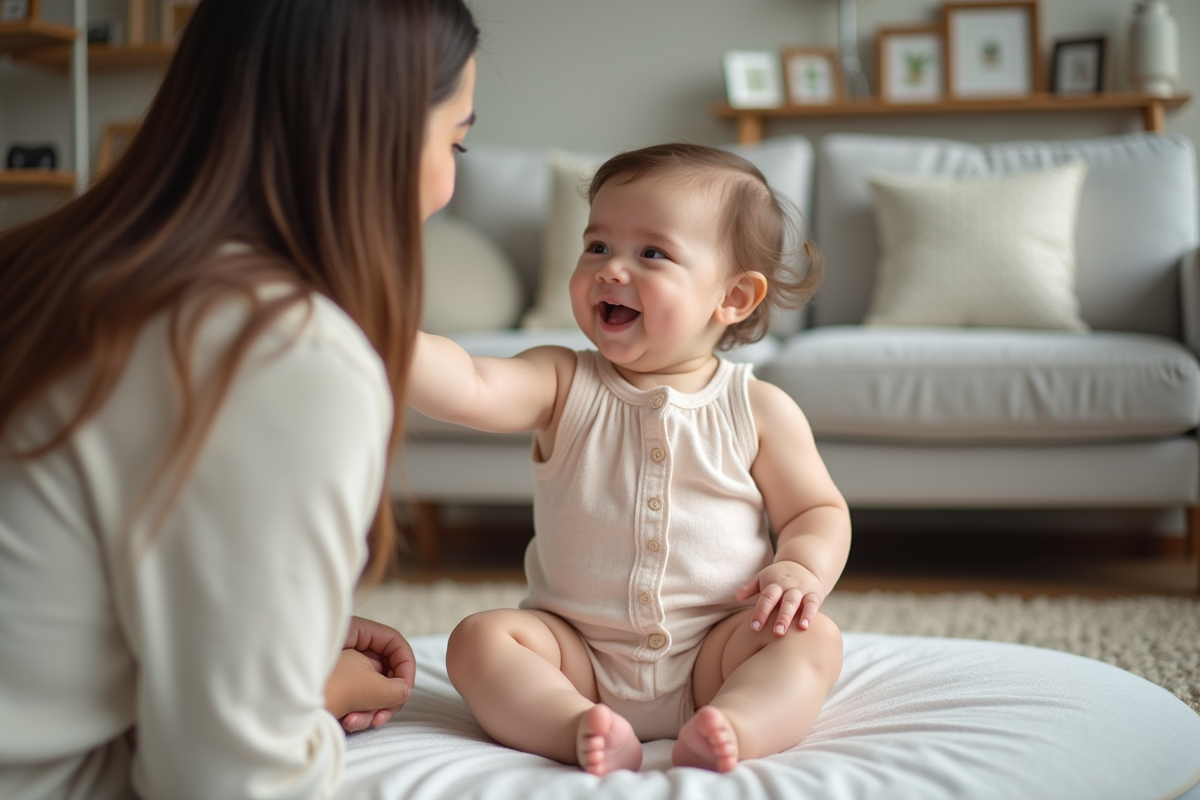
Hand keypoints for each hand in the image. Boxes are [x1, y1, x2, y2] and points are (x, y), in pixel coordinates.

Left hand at [325, 616, 415, 732]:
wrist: (279, 711)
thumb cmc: (324, 690)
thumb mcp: (369, 687)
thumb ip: (396, 688)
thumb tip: (405, 692)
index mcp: (355, 631)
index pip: (394, 643)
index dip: (406, 667)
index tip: (405, 691)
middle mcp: (347, 646)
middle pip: (385, 668)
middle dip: (386, 696)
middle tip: (382, 716)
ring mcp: (338, 667)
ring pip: (372, 687)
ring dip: (370, 709)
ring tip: (354, 721)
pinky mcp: (331, 688)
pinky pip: (356, 699)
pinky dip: (356, 713)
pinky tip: (345, 722)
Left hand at [735, 560, 824, 634]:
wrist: (803, 564)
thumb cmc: (778, 577)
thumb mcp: (763, 578)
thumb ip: (750, 588)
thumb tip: (737, 597)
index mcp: (774, 584)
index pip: (766, 598)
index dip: (761, 612)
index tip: (755, 627)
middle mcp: (787, 586)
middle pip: (783, 601)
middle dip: (780, 617)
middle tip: (776, 632)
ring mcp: (801, 590)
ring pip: (795, 603)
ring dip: (790, 617)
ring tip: (786, 631)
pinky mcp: (814, 594)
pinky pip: (812, 604)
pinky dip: (809, 614)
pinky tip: (805, 626)